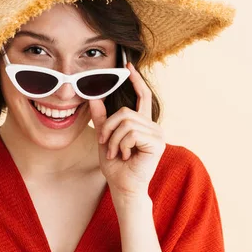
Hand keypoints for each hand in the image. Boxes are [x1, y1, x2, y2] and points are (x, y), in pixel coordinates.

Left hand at [89, 62, 165, 199]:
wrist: (122, 186)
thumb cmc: (115, 165)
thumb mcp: (104, 137)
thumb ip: (101, 118)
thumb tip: (94, 97)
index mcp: (143, 123)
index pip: (143, 96)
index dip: (136, 80)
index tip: (127, 66)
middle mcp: (153, 126)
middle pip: (125, 112)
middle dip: (109, 128)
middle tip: (105, 144)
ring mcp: (157, 134)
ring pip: (126, 122)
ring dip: (114, 139)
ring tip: (116, 153)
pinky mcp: (157, 143)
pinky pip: (131, 133)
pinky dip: (121, 145)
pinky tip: (125, 156)